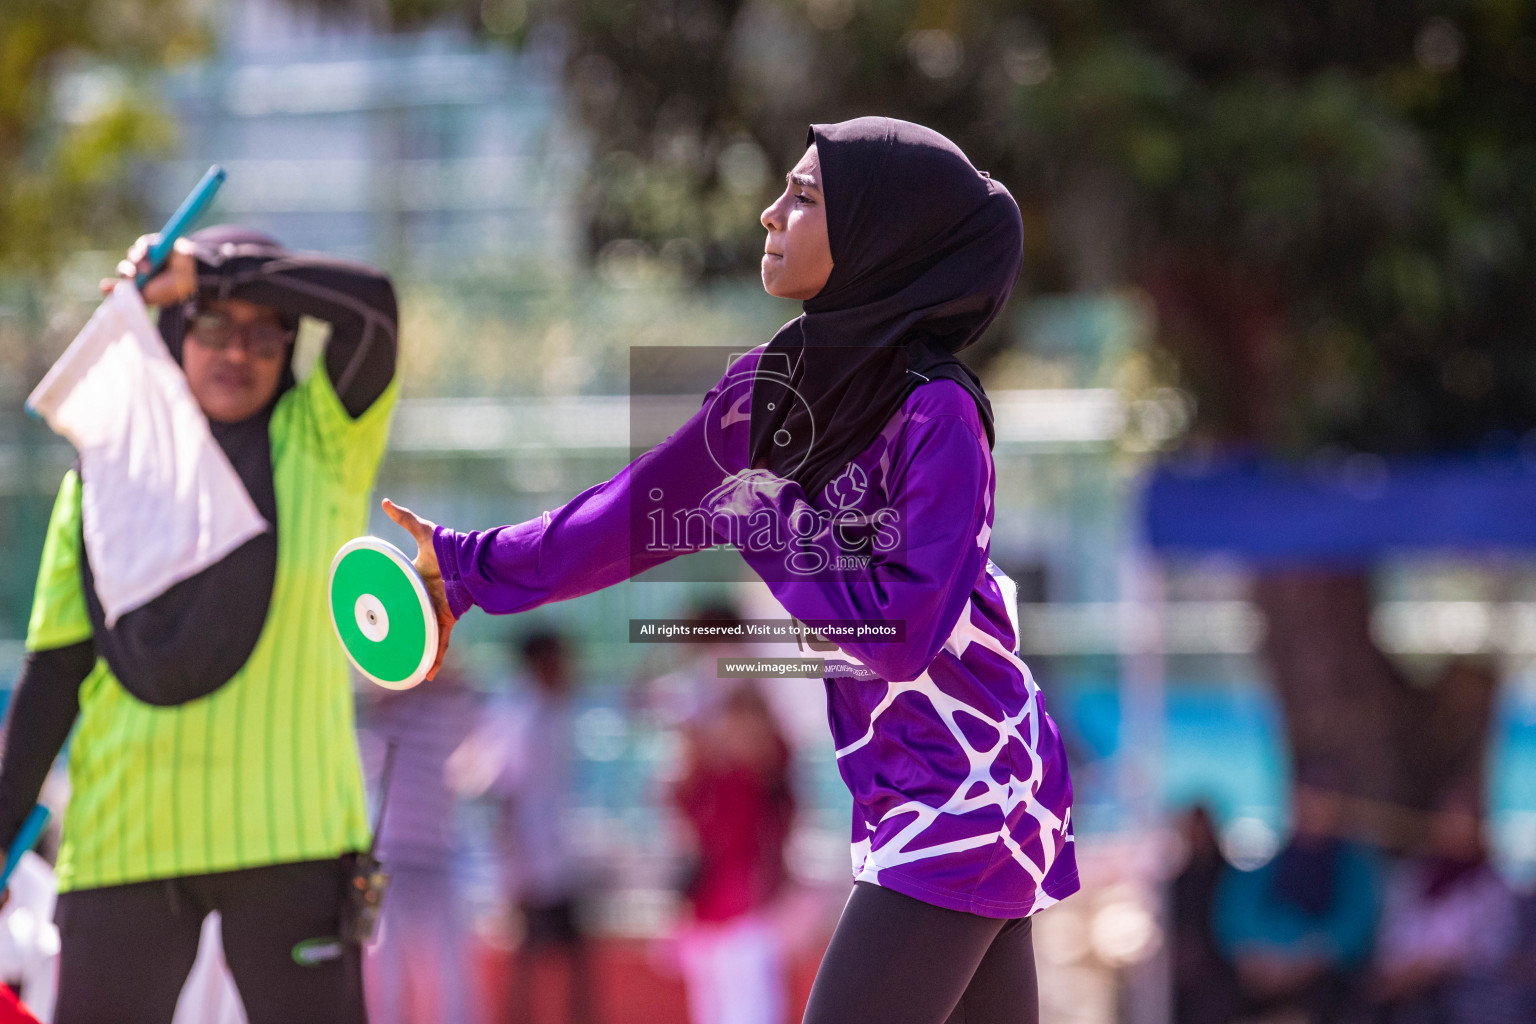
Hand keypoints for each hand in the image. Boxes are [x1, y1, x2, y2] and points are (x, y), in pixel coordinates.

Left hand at [99, 235, 197, 305]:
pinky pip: (142, 243)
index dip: (113, 285)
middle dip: (125, 271)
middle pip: (125, 267)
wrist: (192, 275)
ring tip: (145, 266)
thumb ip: (126, 292)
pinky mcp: (157, 244)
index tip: (104, 287)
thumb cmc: (171, 289)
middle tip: (132, 275)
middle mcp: (147, 272)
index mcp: (145, 286)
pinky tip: (145, 254)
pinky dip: (141, 248)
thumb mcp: (147, 296)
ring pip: (131, 255)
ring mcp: (152, 257)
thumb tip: (101, 287)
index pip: (123, 284)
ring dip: (133, 260)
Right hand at [381, 499, 456, 679]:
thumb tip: (386, 501)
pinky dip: (435, 658)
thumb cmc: (448, 545)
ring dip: (416, 653)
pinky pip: (439, 642)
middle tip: (382, 647)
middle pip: (409, 619)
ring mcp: (435, 610)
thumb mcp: (423, 532)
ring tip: (403, 671)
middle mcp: (424, 598)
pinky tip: (427, 675)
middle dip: (400, 633)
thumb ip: (404, 518)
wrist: (471, 561)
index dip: (390, 603)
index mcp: (416, 580)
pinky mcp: (446, 619)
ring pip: (423, 636)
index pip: (400, 593)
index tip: (376, 612)